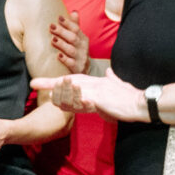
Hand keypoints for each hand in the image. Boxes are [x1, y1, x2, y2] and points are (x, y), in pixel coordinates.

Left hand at [30, 72, 145, 122]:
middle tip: (39, 87)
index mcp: (92, 82)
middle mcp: (92, 84)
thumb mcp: (117, 85)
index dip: (50, 82)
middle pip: (66, 84)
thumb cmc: (127, 96)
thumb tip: (109, 72)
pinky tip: (72, 101)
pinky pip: (87, 101)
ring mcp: (96, 91)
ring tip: (53, 97)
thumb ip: (111, 78)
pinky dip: (79, 101)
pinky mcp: (102, 99)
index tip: (34, 83)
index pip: (68, 80)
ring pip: (72, 93)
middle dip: (52, 87)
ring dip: (61, 96)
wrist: (140, 102)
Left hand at [50, 9, 89, 71]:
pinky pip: (71, 64)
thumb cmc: (77, 50)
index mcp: (82, 38)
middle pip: (73, 38)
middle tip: (51, 26)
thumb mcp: (78, 38)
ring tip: (53, 39)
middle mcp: (82, 47)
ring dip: (62, 44)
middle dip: (62, 32)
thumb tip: (74, 11)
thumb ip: (75, 25)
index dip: (67, 23)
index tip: (58, 17)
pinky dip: (65, 60)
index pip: (76, 28)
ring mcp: (80, 58)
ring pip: (71, 50)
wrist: (83, 69)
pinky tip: (58, 56)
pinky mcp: (77, 68)